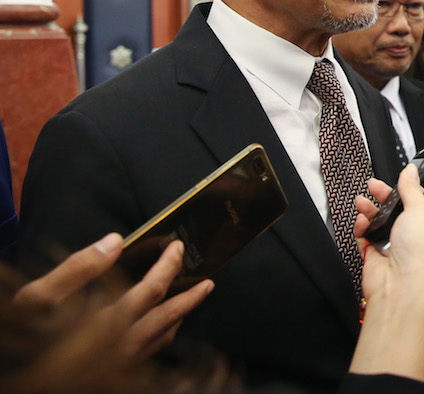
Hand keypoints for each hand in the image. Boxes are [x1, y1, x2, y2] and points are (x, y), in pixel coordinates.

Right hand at [10, 232, 213, 385]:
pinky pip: (149, 355)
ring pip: (161, 341)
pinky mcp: (113, 377)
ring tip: (190, 300)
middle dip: (190, 298)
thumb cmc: (20, 339)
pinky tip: (159, 328)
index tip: (177, 247)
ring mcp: (118, 367)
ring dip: (179, 318)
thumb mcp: (38, 298)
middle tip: (208, 281)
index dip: (168, 267)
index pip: (152, 291)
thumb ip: (78, 268)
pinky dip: (161, 337)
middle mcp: (119, 349)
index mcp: (105, 326)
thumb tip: (115, 241)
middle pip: (167, 319)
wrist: (13, 383)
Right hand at [354, 165, 423, 303]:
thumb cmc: (420, 253)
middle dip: (385, 196)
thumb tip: (411, 171)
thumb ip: (412, 188)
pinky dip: (362, 227)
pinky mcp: (377, 254)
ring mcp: (396, 245)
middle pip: (398, 208)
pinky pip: (367, 235)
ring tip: (362, 202)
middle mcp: (417, 235)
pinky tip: (362, 222)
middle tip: (374, 186)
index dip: (411, 189)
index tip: (400, 179)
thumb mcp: (420, 210)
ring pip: (380, 220)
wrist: (400, 286)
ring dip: (370, 209)